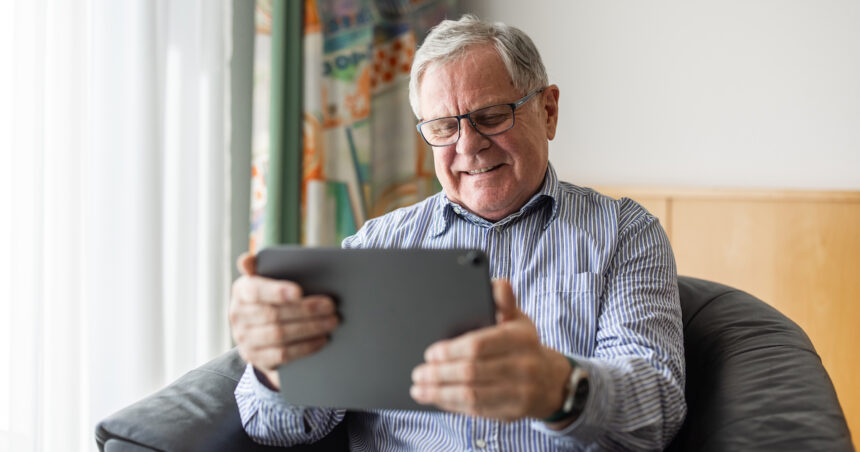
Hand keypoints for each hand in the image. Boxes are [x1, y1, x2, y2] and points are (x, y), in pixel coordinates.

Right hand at [228, 252, 338, 389]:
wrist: (261, 331)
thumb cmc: (273, 298)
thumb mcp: (269, 280)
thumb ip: (264, 267)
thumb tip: (245, 260)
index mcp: (241, 290)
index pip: (256, 290)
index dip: (277, 291)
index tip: (299, 291)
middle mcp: (238, 315)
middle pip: (273, 314)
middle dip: (305, 310)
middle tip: (330, 306)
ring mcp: (244, 339)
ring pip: (279, 335)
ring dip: (309, 328)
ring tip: (332, 322)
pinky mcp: (255, 358)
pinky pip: (282, 355)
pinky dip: (305, 347)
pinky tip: (322, 339)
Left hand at [410, 280, 572, 422]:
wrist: (551, 381)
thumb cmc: (523, 345)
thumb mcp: (517, 318)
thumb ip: (503, 300)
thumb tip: (498, 284)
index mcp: (521, 338)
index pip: (479, 345)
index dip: (451, 350)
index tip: (430, 352)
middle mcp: (524, 366)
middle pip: (471, 372)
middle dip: (439, 373)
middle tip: (418, 372)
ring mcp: (519, 393)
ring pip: (471, 396)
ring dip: (440, 393)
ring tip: (419, 388)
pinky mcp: (512, 414)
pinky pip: (476, 411)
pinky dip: (451, 405)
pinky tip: (435, 399)